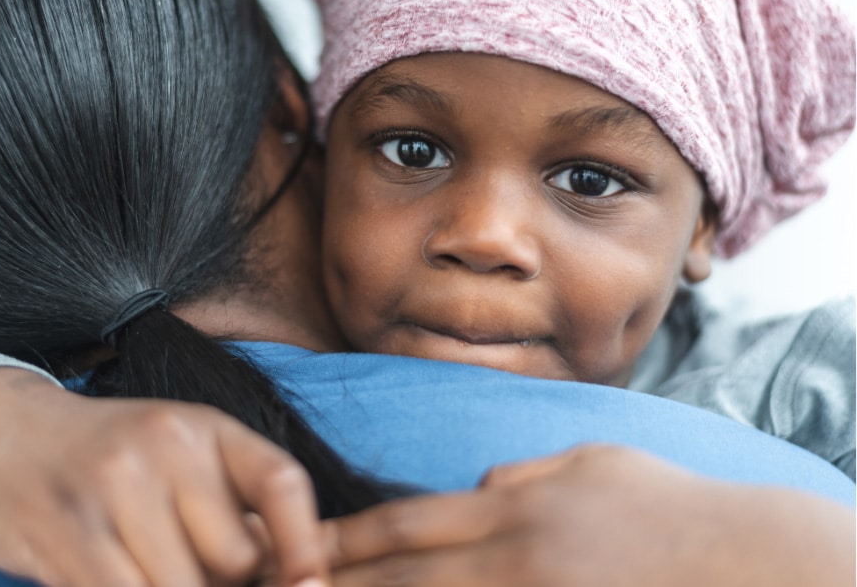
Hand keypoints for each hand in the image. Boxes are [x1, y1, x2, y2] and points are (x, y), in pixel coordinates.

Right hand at [0, 367, 327, 586]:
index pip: (281, 481)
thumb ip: (229, 507)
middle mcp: (166, 444)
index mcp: (206, 427)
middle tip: (179, 567)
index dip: (304, 544)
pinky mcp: (66, 529)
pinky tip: (106, 581)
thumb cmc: (107, 463)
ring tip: (138, 568)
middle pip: (235, 558)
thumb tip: (297, 574)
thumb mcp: (176, 458)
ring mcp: (115, 483)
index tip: (308, 583)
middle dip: (218, 585)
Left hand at [325, 444, 854, 586]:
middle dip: (333, 584)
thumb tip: (477, 488)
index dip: (343, 538)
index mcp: (511, 508)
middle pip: (400, 576)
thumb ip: (524, 476)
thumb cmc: (665, 506)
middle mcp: (508, 559)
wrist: (743, 562)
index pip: (403, 523)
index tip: (296, 547)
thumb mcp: (591, 464)